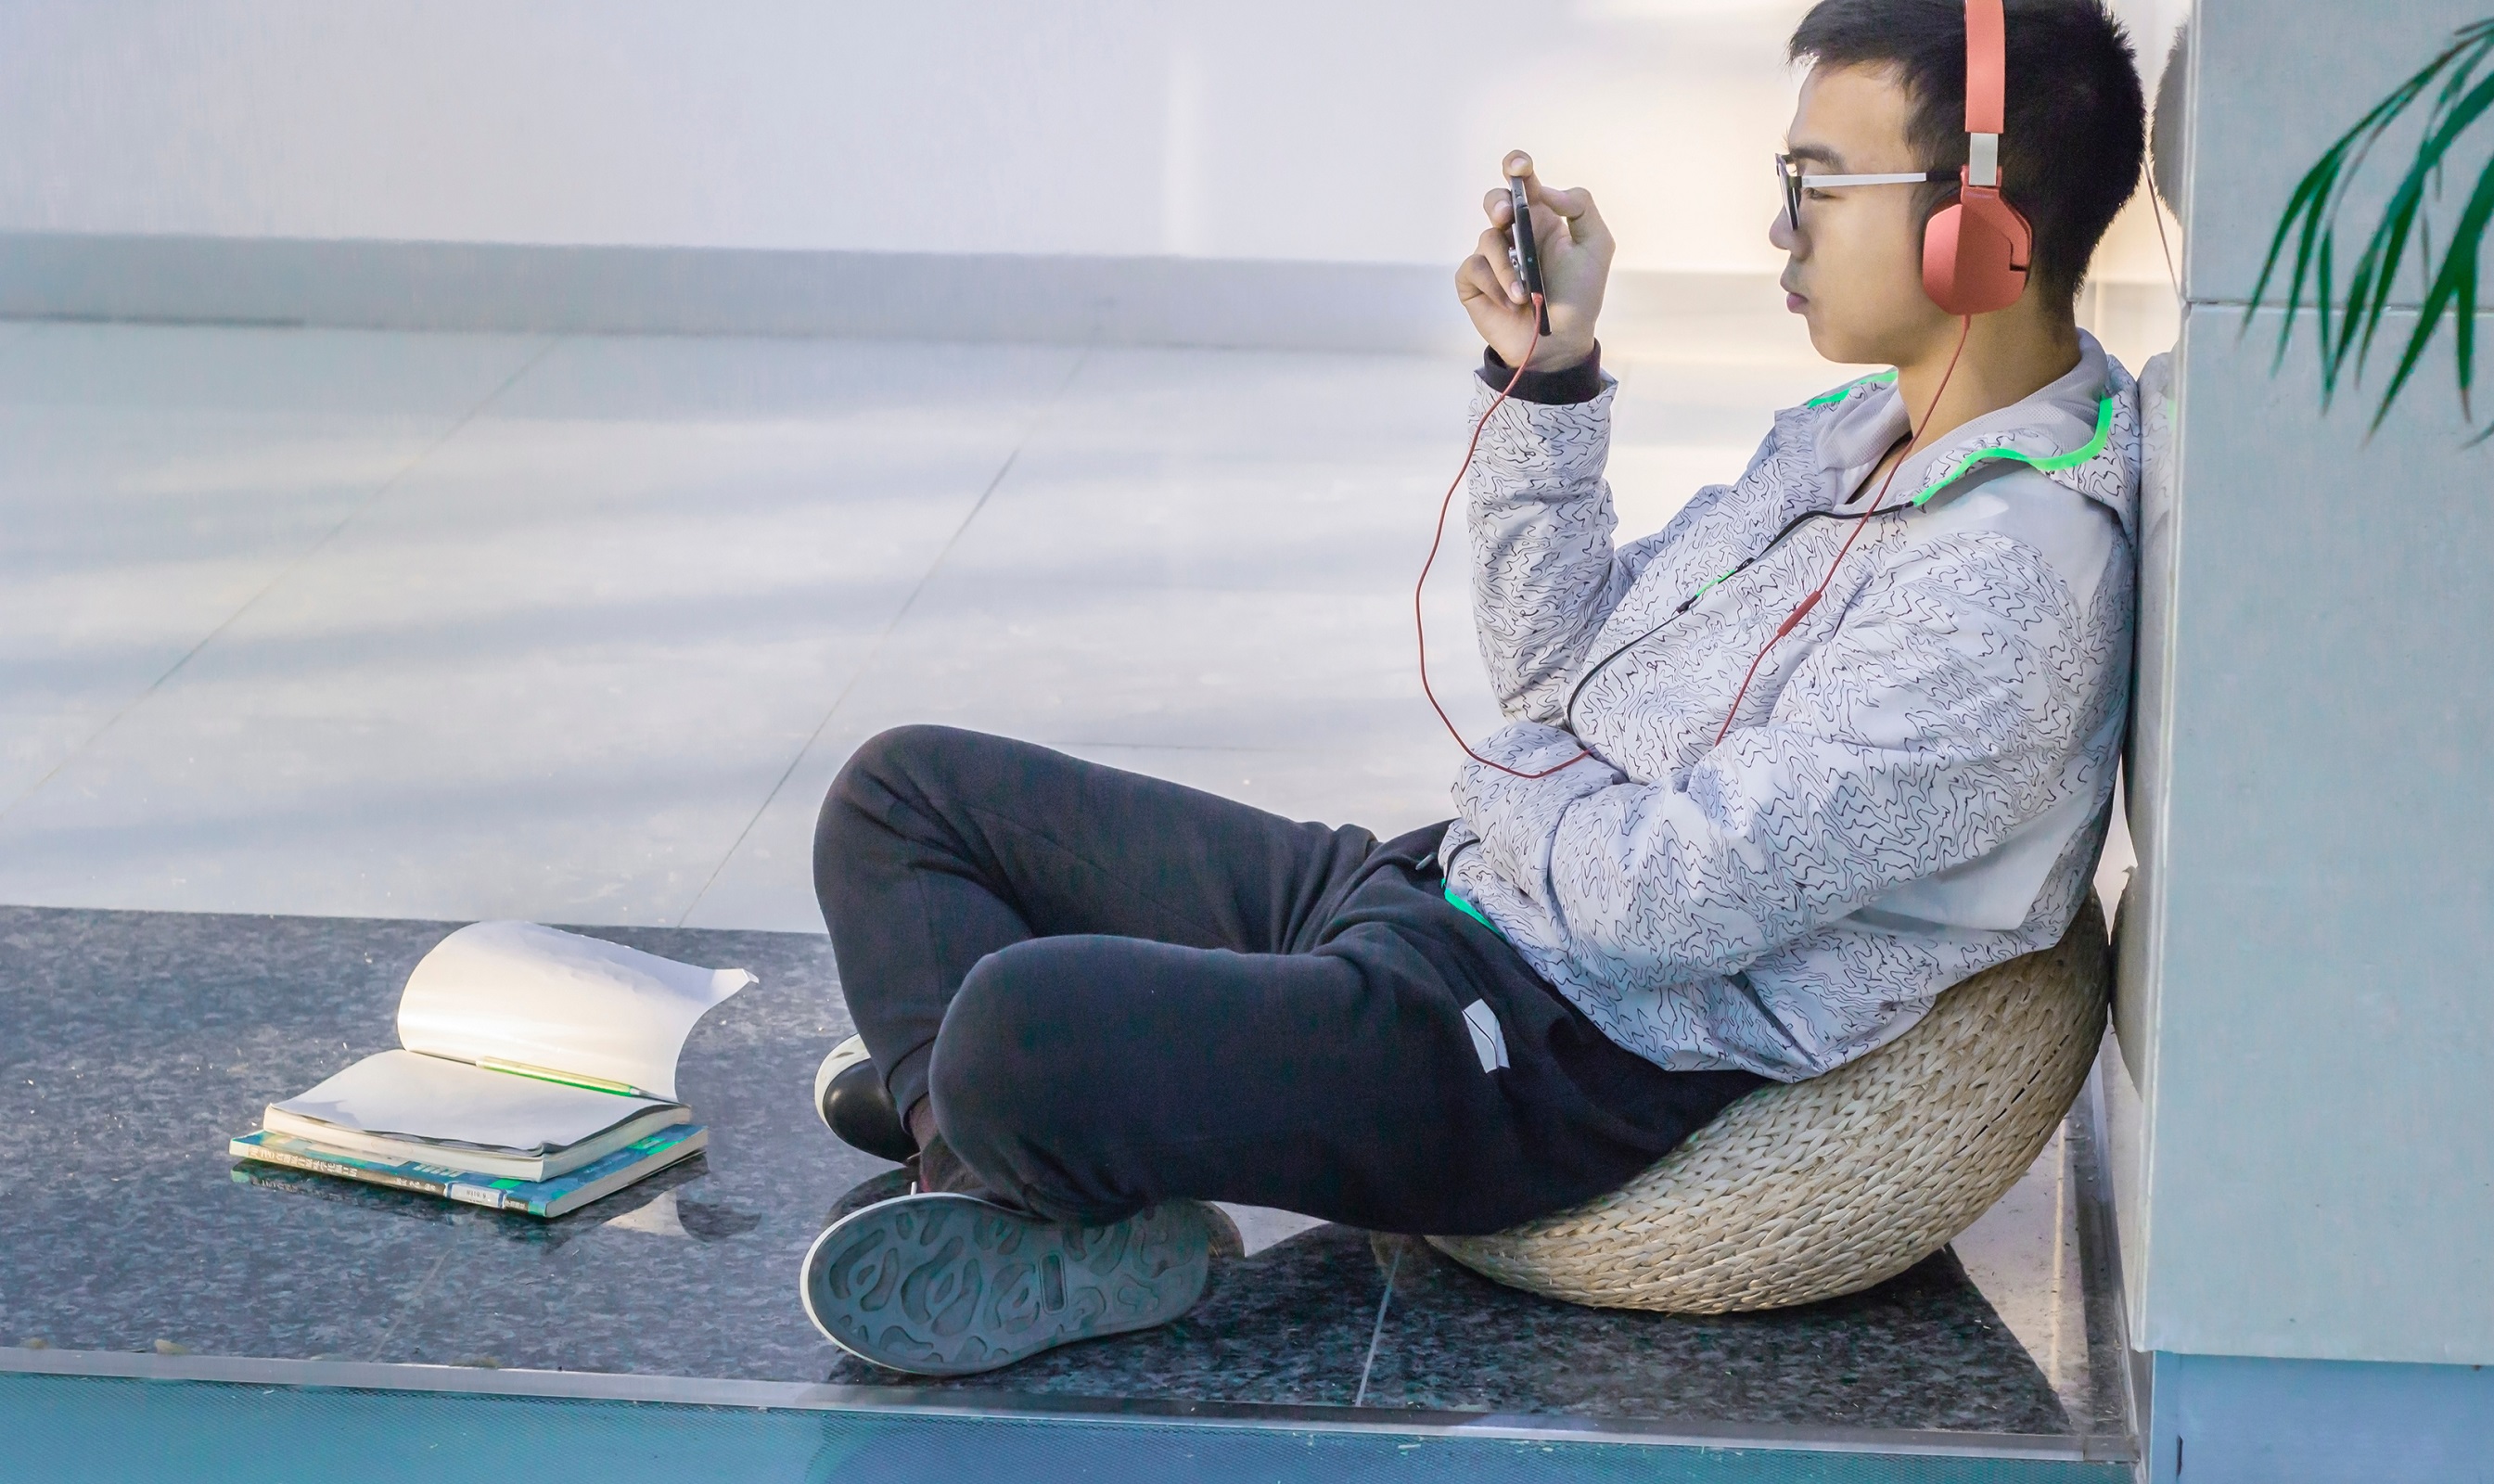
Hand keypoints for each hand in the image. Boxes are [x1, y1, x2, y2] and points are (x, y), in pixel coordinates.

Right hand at [1455, 152, 1613, 372]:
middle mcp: (1514, 233)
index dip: (1516, 165)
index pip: (1523, 182)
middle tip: (1507, 218)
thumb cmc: (1580, 295)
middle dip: (1498, 203)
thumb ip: (1581, 206)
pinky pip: (1473, 269)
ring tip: (1524, 293)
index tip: (1519, 167)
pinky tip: (1510, 303)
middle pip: (1495, 201)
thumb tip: (1546, 191)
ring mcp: (1492, 258)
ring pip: (1486, 238)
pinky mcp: (1474, 283)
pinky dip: (1494, 285)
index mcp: (1541, 218)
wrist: (1561, 342)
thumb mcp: (1597, 245)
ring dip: (1506, 266)